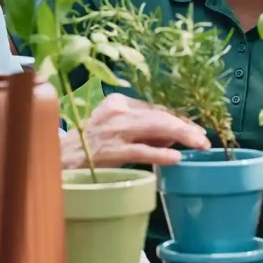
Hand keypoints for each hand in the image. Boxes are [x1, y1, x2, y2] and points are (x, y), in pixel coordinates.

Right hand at [60, 94, 210, 170]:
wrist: (58, 159)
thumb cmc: (88, 145)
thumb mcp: (114, 129)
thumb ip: (141, 130)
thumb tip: (173, 136)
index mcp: (119, 102)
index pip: (155, 109)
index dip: (178, 119)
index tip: (195, 130)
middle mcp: (117, 112)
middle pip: (159, 116)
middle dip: (185, 127)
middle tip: (204, 139)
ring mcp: (113, 131)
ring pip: (154, 129)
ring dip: (181, 136)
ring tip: (199, 145)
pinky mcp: (111, 151)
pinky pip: (141, 151)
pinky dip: (160, 153)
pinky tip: (175, 157)